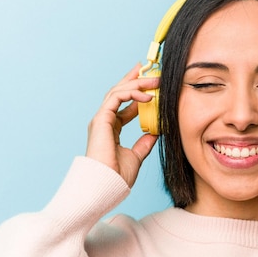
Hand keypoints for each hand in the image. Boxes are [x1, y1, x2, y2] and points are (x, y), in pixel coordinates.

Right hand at [86, 64, 159, 186]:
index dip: (137, 93)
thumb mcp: (136, 156)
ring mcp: (101, 119)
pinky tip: (147, 95)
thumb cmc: (117, 177)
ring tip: (156, 80)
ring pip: (118, 92)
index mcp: (111, 128)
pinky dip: (132, 93)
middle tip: (150, 70)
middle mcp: (104, 121)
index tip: (151, 85)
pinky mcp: (101, 119)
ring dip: (137, 83)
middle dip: (134, 79)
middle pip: (119, 92)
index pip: (124, 104)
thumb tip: (154, 134)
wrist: (106, 186)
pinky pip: (116, 98)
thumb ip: (144, 144)